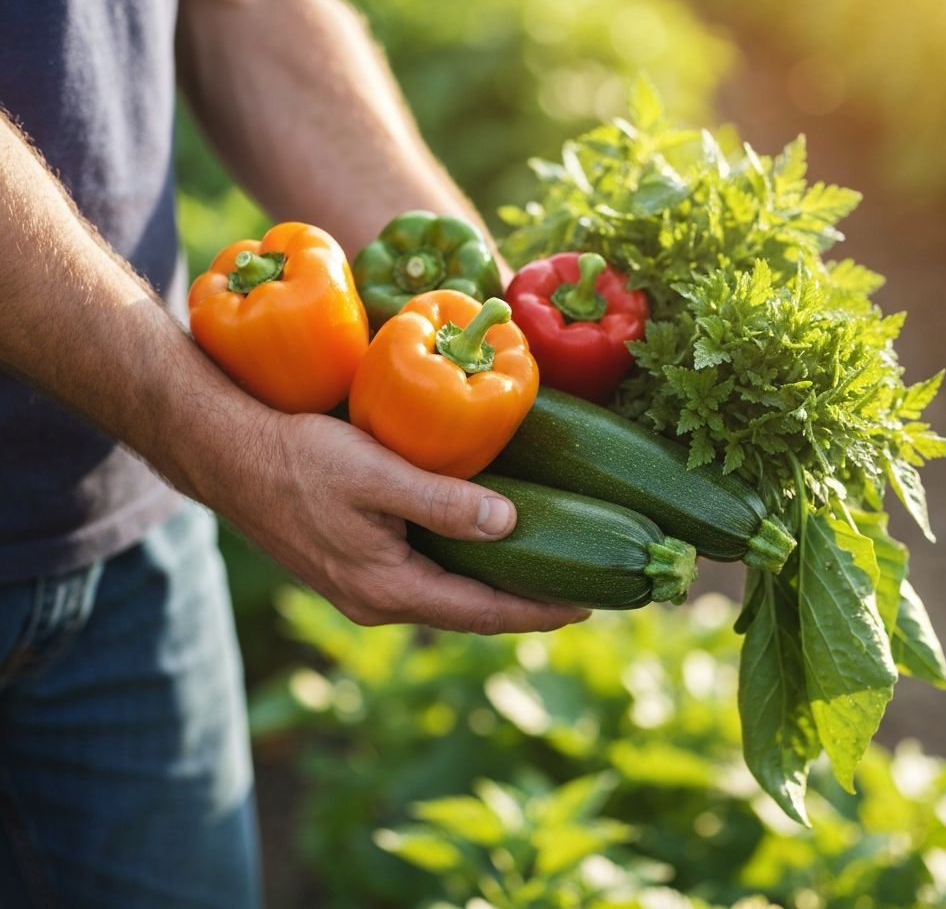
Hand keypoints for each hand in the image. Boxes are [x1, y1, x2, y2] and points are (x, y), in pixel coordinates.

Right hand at [218, 410, 590, 633]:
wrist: (230, 457)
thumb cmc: (300, 460)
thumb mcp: (378, 475)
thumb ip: (443, 502)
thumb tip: (511, 525)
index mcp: (387, 589)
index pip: (482, 611)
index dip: (538, 611)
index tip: (588, 608)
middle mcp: (376, 602)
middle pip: (468, 613)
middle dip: (523, 606)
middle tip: (577, 594)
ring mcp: (360, 588)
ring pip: (444, 597)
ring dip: (492, 591)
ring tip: (538, 576)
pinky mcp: (350, 567)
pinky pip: (421, 580)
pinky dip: (460, 573)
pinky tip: (477, 552)